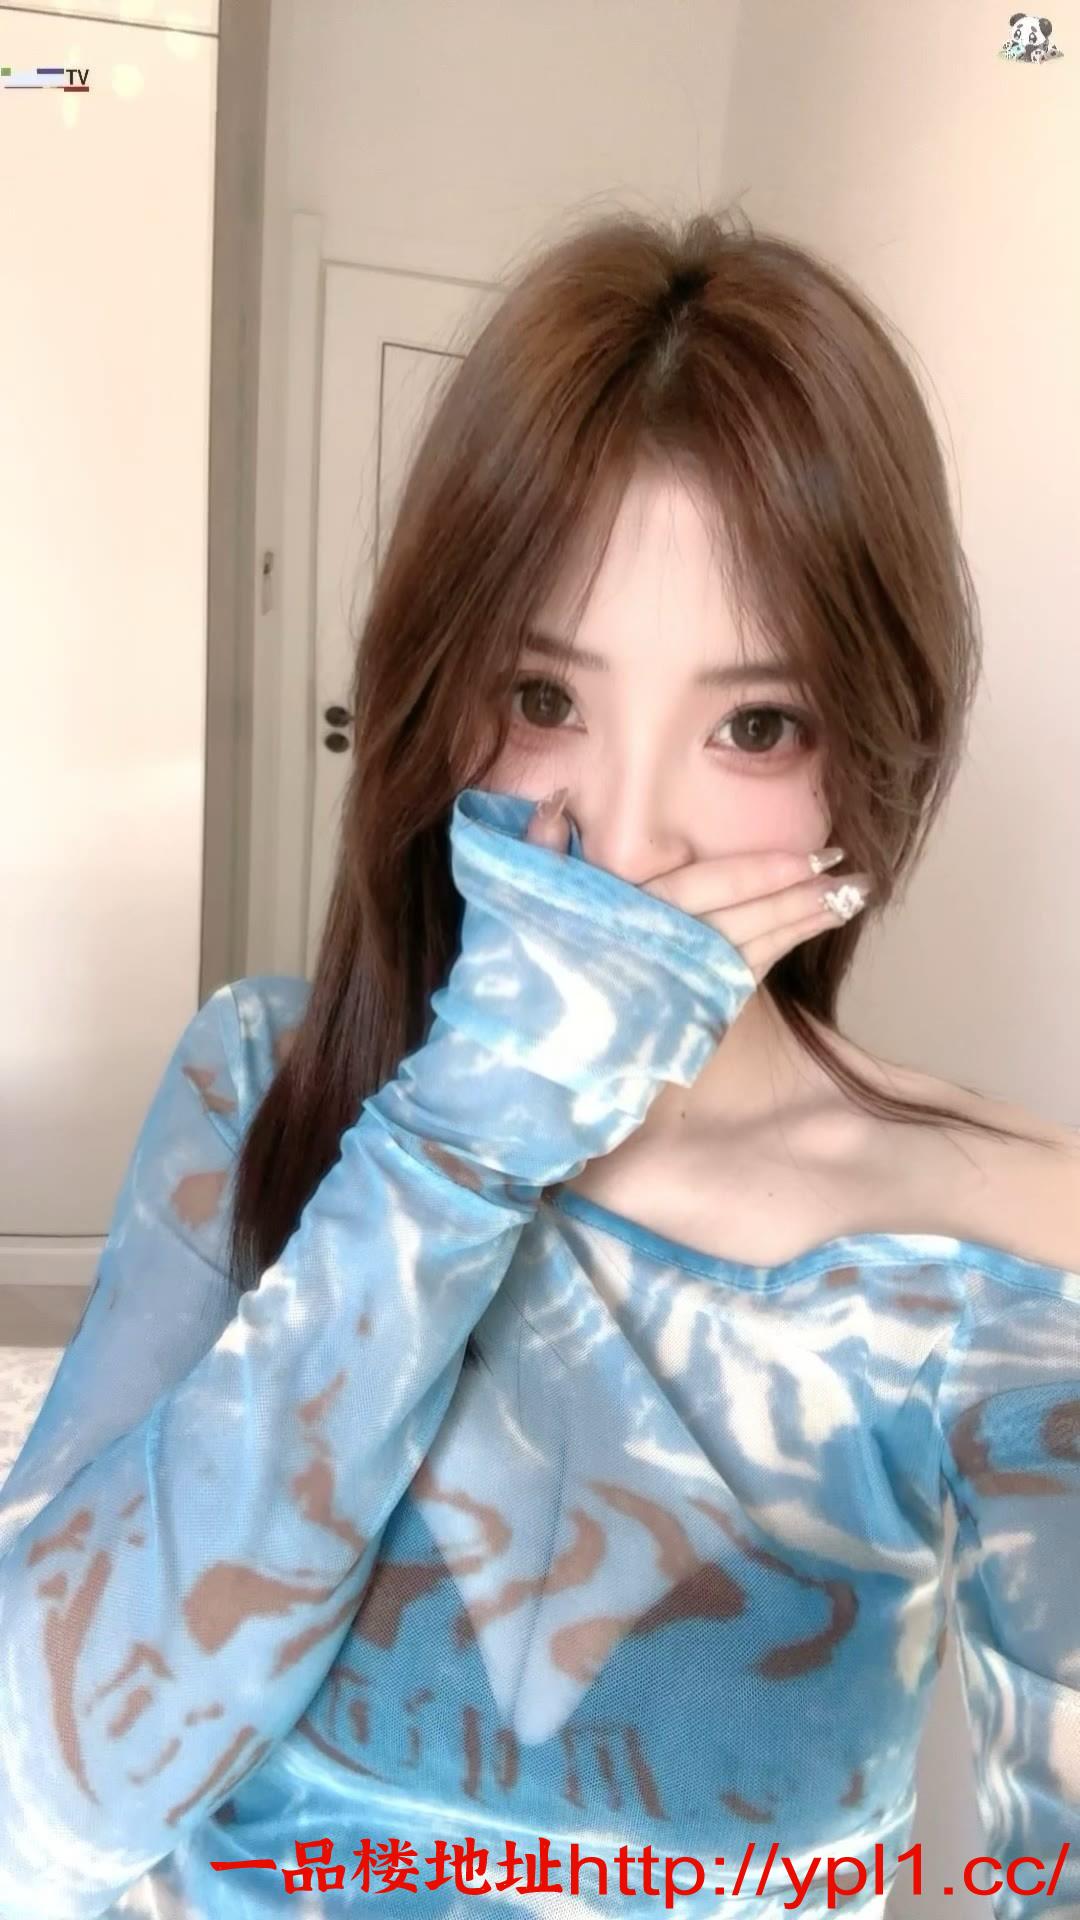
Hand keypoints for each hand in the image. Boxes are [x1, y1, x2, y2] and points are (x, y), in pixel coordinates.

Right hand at [525, 789, 870, 987]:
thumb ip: (540, 856)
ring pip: (750, 949)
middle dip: (797, 897)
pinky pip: (746, 976)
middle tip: (853, 874)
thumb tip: (555, 802)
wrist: (521, 1067)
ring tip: (854, 894)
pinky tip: (818, 923)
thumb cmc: (523, 980)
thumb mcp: (520, 913)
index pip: (699, 890)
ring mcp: (672, 991)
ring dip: (804, 922)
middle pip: (738, 920)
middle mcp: (652, 954)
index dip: (758, 873)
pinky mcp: (686, 1019)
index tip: (810, 857)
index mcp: (619, 919)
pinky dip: (784, 948)